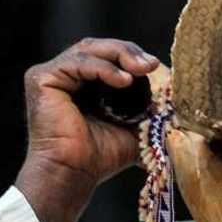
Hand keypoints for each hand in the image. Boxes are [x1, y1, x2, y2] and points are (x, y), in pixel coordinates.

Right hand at [15, 37, 159, 221]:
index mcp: (84, 83)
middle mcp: (66, 75)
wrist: (75, 174)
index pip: (110, 56)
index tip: (158, 67)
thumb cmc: (102, 157)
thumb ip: (153, 108)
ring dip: (120, 56)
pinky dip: (103, 68)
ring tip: (142, 70)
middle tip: (152, 64)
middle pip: (100, 48)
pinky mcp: (41, 78)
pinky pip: (77, 63)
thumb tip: (180, 94)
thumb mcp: (137, 127)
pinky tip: (124, 81)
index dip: (134, 57)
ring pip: (89, 49)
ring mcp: (52, 75)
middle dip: (129, 52)